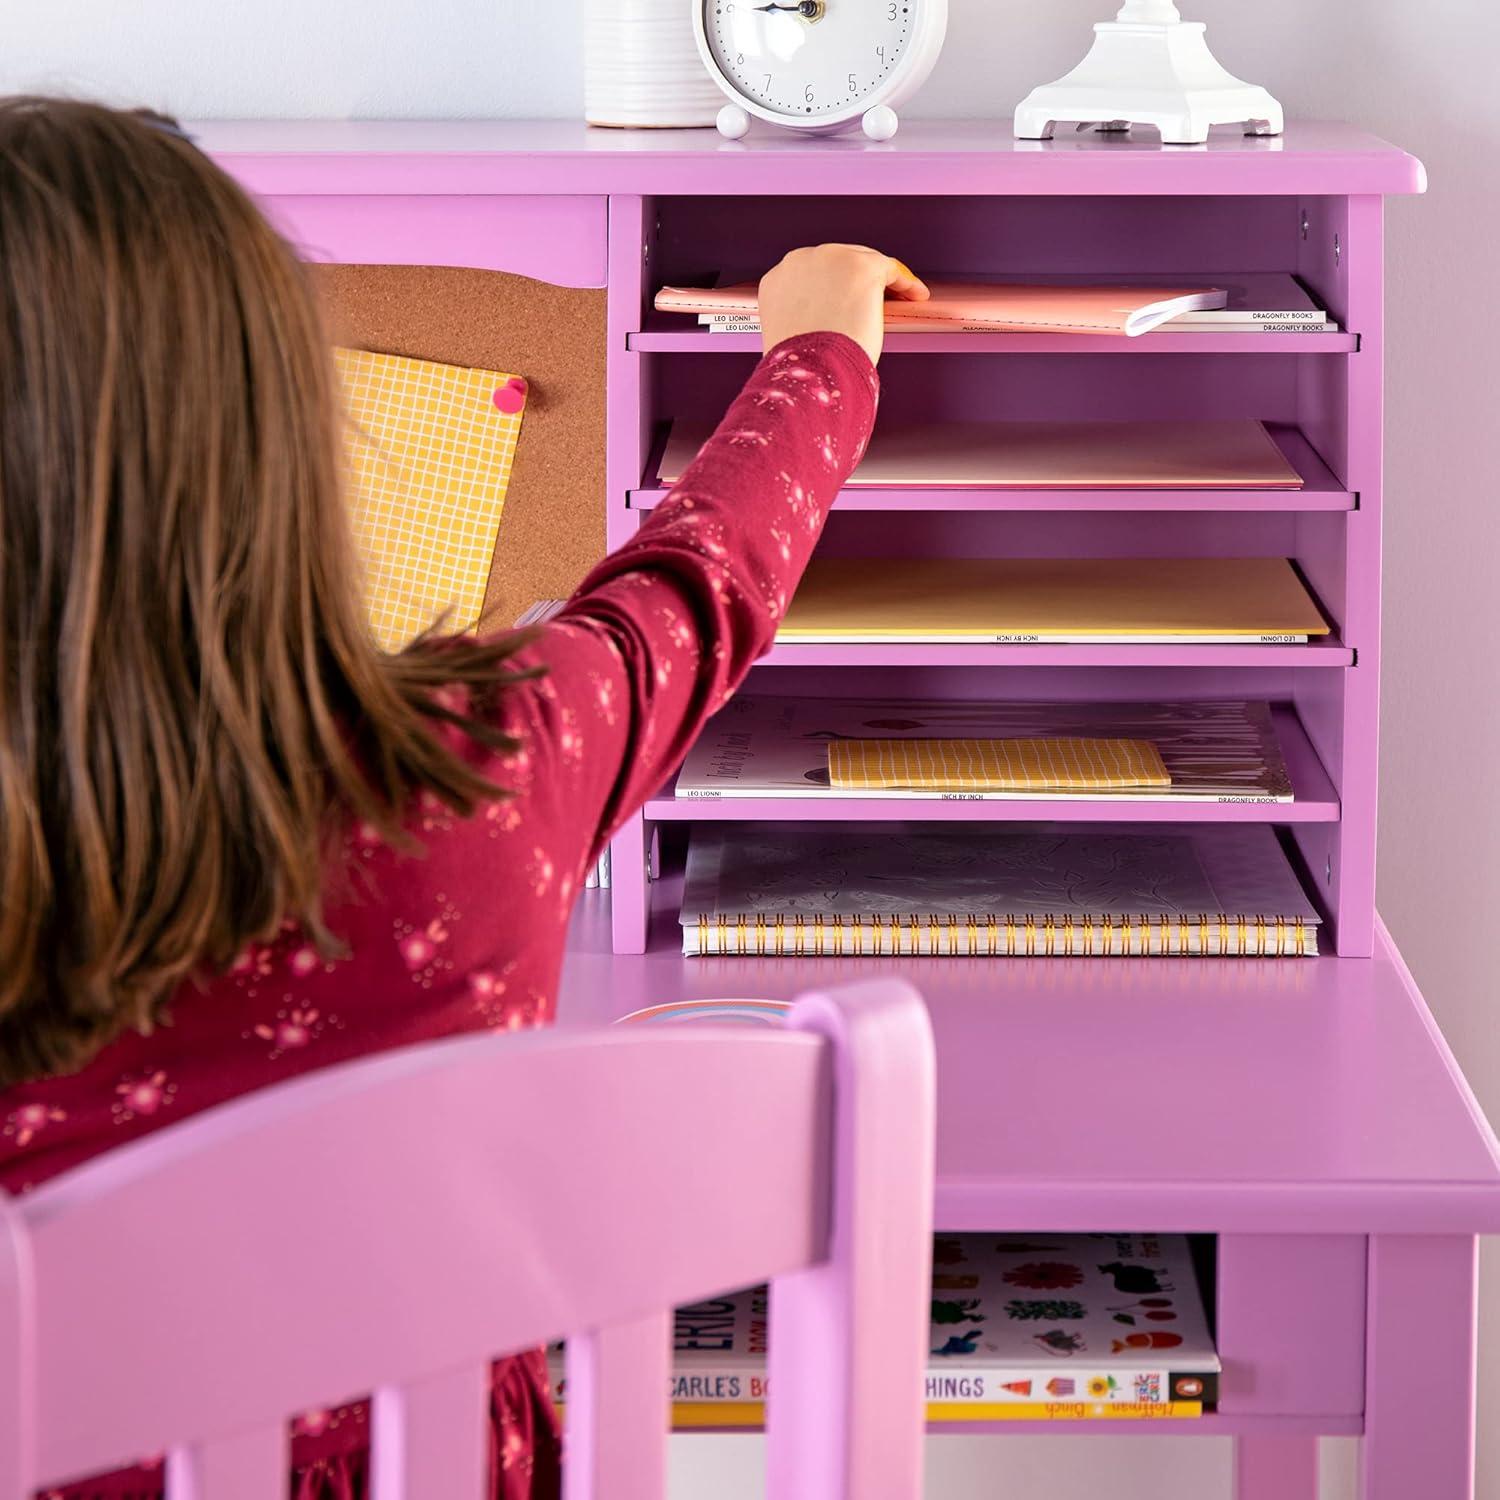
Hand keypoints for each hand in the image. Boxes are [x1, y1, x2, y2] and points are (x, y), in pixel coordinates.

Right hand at [757, 244, 928, 366]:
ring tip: (898, 300)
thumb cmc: (800, 366)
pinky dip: (905, 283)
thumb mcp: (792, 336)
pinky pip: (890, 269)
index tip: (847, 302)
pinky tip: (914, 295)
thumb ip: (804, 321)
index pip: (811, 276)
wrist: (809, 371)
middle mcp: (800, 262)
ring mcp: (831, 260)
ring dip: (881, 282)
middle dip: (857, 282)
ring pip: (864, 262)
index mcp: (778, 280)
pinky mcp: (861, 267)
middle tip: (875, 302)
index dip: (832, 289)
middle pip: (838, 263)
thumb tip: (827, 326)